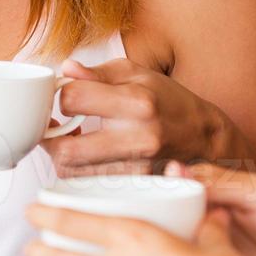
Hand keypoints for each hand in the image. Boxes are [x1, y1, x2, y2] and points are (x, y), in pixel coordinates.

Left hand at [44, 58, 238, 176]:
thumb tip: (66, 69)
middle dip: (50, 138)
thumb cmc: (169, 101)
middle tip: (54, 126)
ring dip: (62, 157)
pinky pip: (90, 185)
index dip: (60, 96)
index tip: (66, 97)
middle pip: (67, 150)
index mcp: (136, 103)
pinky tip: (86, 156)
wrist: (205, 139)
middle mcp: (137, 138)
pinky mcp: (135, 186)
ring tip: (71, 140)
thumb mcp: (138, 74)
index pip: (72, 99)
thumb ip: (97, 72)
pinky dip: (79, 171)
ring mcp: (137, 168)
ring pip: (74, 173)